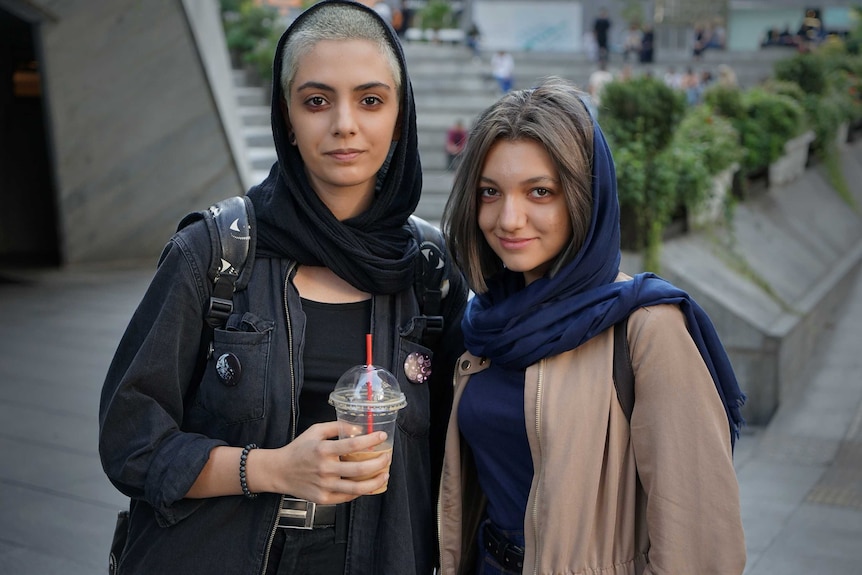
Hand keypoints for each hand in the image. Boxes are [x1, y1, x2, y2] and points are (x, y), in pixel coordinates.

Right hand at [260, 422, 390, 503]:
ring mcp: (324, 486)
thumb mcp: (315, 431)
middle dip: (379, 463)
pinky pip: (347, 497)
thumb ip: (336, 427)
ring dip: (375, 481)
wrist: (279, 471)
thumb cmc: (299, 449)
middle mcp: (324, 469)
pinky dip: (361, 491)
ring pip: (356, 488)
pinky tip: (369, 484)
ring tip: (385, 474)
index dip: (370, 440)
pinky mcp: (323, 499)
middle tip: (388, 457)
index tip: (382, 436)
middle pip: (359, 468)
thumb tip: (358, 429)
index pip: (352, 445)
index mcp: (323, 450)